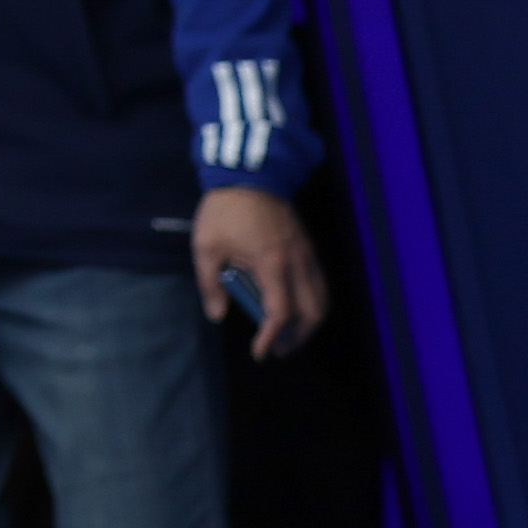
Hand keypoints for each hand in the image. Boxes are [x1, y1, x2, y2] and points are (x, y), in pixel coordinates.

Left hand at [193, 185, 327, 356]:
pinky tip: (296, 307)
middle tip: (278, 349)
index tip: (260, 352)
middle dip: (298, 337)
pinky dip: (313, 303)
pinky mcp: (308, 248)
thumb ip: (210, 283)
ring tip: (288, 334)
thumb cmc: (224, 211)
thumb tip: (217, 314)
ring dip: (309, 323)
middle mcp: (296, 264)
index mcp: (271, 265)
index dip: (272, 337)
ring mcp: (306, 255)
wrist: (250, 175)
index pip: (280, 313)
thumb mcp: (206, 246)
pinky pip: (319, 284)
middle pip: (312, 313)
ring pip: (322, 300)